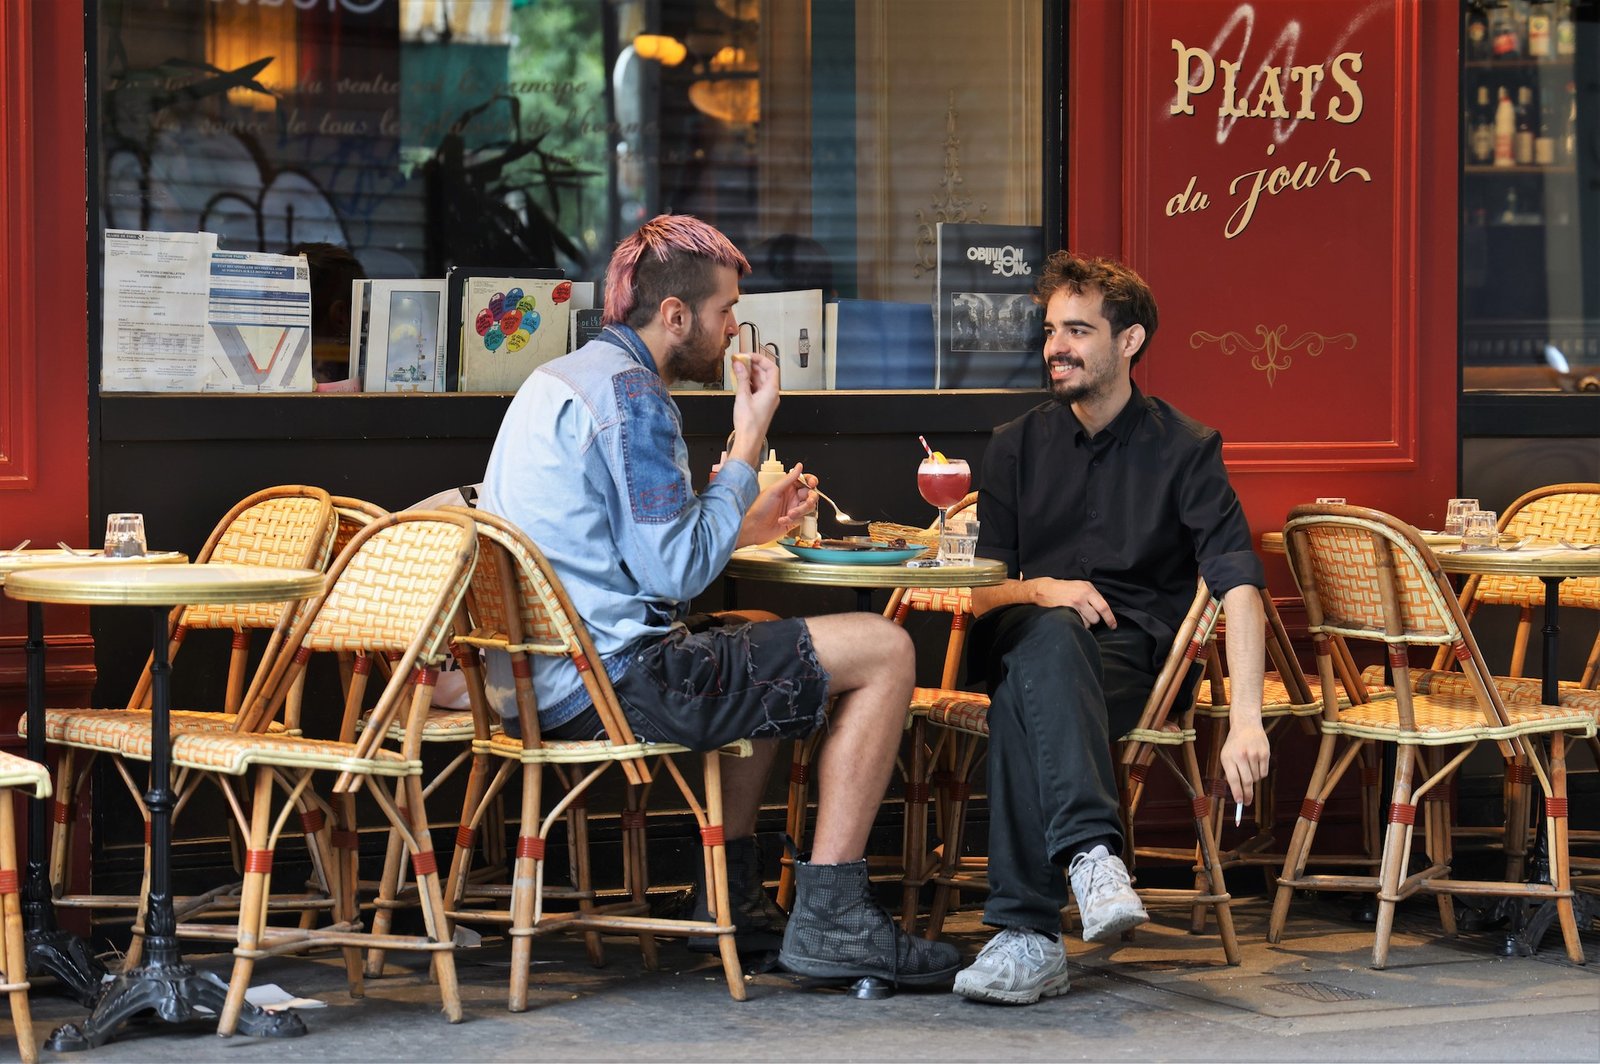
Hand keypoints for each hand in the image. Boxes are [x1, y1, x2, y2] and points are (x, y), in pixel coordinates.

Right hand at [728, 350, 780, 465]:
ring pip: (760, 380)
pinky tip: (740, 381)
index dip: (760, 359)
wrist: (749, 439)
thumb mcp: (743, 397)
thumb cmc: (750, 424)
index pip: (771, 367)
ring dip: (750, 373)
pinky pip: (757, 388)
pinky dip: (749, 382)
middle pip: (765, 373)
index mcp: (772, 391)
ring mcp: (767, 399)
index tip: (748, 355)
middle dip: (753, 365)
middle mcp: (772, 394)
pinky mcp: (761, 404)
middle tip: (740, 361)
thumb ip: (742, 378)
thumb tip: (740, 365)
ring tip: (738, 369)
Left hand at [738, 462, 813, 546]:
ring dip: (800, 511)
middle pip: (810, 495)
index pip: (804, 481)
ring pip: (808, 508)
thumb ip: (789, 478)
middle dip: (809, 499)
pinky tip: (782, 520)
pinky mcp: (793, 522)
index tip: (812, 484)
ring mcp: (793, 510)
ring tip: (789, 514)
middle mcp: (791, 498)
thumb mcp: (774, 490)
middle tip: (806, 502)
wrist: (753, 528)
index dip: (811, 481)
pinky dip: (794, 520)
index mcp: (787, 488)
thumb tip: (799, 466)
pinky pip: (802, 520)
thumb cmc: (758, 508)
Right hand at [1029, 577, 1116, 628]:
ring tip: (1077, 615)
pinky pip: (1078, 623)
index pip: (1104, 607)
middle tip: (1085, 615)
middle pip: (1096, 618)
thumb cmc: (1064, 588)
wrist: (1044, 589)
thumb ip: (1093, 594)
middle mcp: (1082, 597)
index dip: (1110, 618)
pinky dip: (1077, 623)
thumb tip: (1104, 609)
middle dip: (1093, 620)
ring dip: (1084, 622)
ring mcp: (1073, 605)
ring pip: (1087, 623)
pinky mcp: (1066, 612)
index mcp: (1087, 589)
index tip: (1113, 626)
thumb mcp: (1081, 585)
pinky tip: (1072, 617)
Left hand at [1219, 721, 1269, 804]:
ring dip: (1253, 779)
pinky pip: (1264, 773)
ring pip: (1256, 778)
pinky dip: (1260, 774)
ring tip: (1249, 768)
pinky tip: (1256, 764)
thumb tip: (1238, 792)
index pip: (1233, 779)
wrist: (1246, 726)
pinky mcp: (1264, 753)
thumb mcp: (1226, 756)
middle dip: (1247, 794)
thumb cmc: (1234, 744)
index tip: (1240, 802)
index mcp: (1228, 757)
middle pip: (1247, 781)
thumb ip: (1230, 772)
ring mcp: (1253, 754)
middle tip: (1247, 802)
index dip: (1237, 792)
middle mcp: (1241, 756)